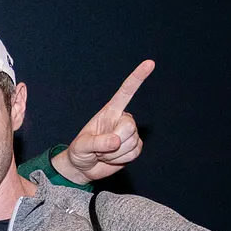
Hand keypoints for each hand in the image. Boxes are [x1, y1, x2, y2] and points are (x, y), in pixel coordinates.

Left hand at [54, 60, 153, 183]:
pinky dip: (121, 159)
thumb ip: (97, 142)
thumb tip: (117, 141)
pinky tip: (112, 158)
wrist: (83, 167)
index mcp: (110, 112)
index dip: (137, 78)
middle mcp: (123, 119)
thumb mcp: (82, 146)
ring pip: (131, 143)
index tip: (150, 63)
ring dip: (114, 154)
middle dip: (114, 142)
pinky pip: (134, 153)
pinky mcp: (135, 146)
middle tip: (99, 148)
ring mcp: (130, 133)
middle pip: (129, 127)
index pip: (126, 92)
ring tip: (103, 152)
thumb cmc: (80, 152)